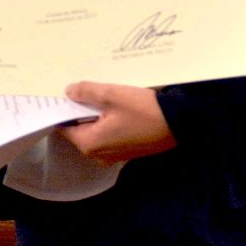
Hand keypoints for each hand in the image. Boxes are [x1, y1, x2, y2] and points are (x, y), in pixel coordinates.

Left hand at [59, 82, 175, 161]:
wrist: (180, 123)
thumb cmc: (144, 110)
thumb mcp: (112, 95)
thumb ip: (86, 92)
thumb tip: (68, 92)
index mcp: (89, 144)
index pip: (64, 127)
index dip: (65, 109)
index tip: (67, 93)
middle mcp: (98, 155)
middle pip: (80, 130)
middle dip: (82, 111)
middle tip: (87, 90)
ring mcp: (114, 156)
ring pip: (97, 132)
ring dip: (98, 116)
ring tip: (105, 96)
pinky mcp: (128, 152)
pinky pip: (110, 136)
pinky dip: (110, 123)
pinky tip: (120, 108)